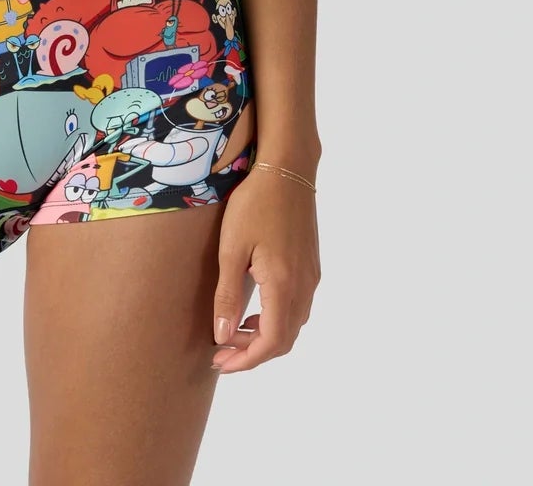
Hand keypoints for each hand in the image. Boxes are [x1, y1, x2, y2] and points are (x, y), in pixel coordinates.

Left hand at [210, 165, 320, 372]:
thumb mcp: (232, 249)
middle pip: (285, 339)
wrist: (287, 169)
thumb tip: (222, 336)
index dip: (246, 360)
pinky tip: (254, 309)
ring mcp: (311, 276)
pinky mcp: (311, 265)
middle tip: (222, 354)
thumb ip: (227, 295)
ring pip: (293, 324)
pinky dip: (277, 318)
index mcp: (284, 285)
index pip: (271, 342)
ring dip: (265, 337)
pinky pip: (297, 306)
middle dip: (253, 353)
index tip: (221, 363)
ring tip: (234, 333)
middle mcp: (304, 286)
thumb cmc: (254, 204)